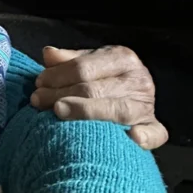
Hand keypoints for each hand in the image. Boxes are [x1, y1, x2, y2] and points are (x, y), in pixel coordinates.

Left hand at [29, 45, 167, 149]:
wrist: (135, 97)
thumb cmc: (104, 79)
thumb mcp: (89, 63)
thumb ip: (69, 61)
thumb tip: (49, 54)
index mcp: (123, 58)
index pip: (84, 67)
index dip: (57, 76)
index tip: (38, 83)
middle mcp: (138, 79)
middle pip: (93, 89)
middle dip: (60, 95)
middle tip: (38, 100)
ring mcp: (147, 105)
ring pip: (114, 109)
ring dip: (83, 113)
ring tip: (57, 113)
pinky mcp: (154, 127)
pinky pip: (154, 134)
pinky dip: (145, 137)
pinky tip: (131, 138)